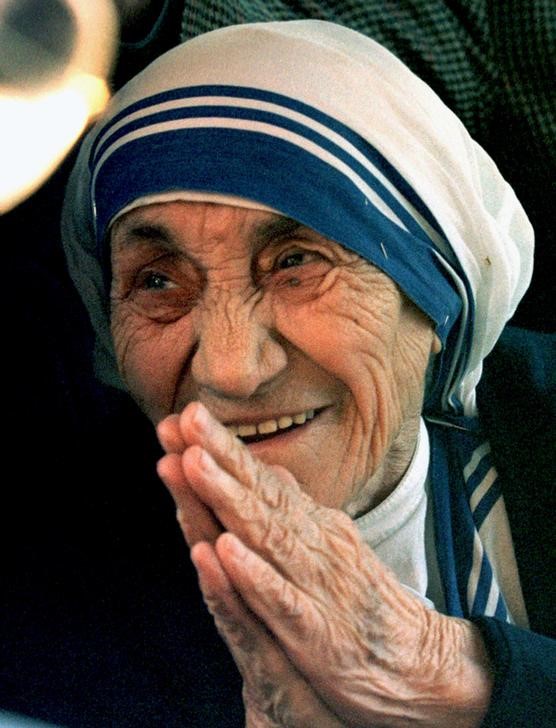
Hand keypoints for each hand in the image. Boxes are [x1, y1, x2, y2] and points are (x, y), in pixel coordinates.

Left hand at [157, 402, 491, 726]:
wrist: (420, 663)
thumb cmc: (367, 602)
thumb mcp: (333, 546)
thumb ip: (296, 511)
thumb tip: (270, 472)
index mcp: (311, 526)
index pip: (261, 480)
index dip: (223, 448)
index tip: (188, 414)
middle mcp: (313, 545)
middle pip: (259, 495)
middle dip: (219, 455)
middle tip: (186, 416)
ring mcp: (317, 585)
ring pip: (267, 535)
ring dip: (228, 498)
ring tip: (193, 463)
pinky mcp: (320, 633)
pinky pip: (283, 601)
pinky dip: (254, 575)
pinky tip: (225, 549)